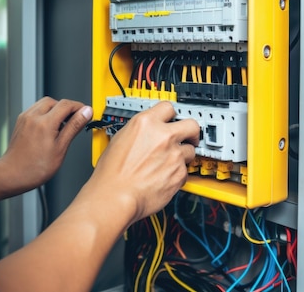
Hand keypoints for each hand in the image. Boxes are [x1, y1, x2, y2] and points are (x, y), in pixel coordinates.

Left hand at [0, 97, 92, 191]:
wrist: (11, 175)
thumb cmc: (34, 168)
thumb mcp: (61, 148)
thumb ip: (74, 127)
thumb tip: (85, 113)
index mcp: (45, 122)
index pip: (67, 104)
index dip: (80, 107)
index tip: (86, 113)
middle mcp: (33, 117)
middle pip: (56, 101)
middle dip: (68, 108)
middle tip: (76, 119)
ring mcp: (25, 118)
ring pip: (45, 103)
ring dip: (56, 109)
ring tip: (63, 125)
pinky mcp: (21, 122)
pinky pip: (36, 110)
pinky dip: (46, 113)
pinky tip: (50, 127)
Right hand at [86, 101, 199, 224]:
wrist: (115, 196)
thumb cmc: (111, 174)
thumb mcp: (119, 140)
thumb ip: (138, 132)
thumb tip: (145, 132)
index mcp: (145, 123)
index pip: (168, 107)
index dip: (171, 114)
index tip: (173, 119)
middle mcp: (163, 136)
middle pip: (191, 125)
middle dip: (191, 131)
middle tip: (187, 137)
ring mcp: (174, 155)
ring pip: (191, 150)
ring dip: (183, 155)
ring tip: (168, 163)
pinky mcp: (180, 174)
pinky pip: (186, 171)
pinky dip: (177, 174)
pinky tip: (164, 177)